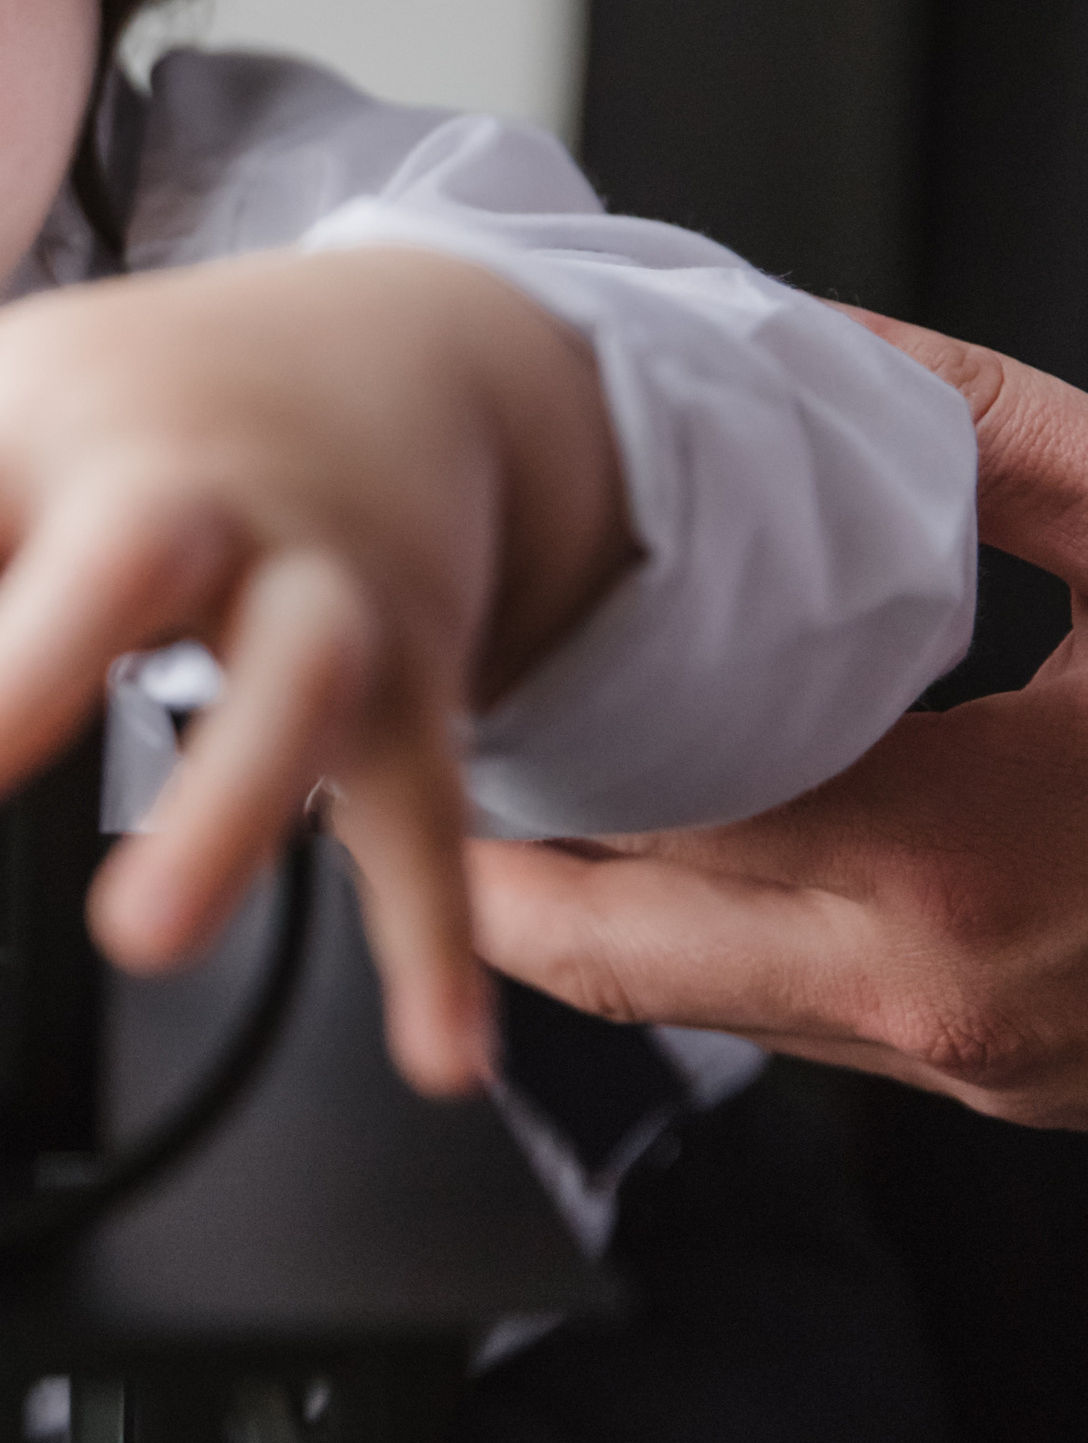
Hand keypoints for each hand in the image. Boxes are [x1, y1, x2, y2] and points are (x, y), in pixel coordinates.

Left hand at [0, 248, 630, 1092]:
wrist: (421, 350)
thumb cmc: (174, 384)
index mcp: (48, 435)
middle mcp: (185, 505)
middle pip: (120, 560)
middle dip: (34, 659)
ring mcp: (312, 587)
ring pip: (289, 688)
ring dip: (226, 806)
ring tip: (144, 929)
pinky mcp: (411, 676)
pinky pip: (424, 810)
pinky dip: (436, 937)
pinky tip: (431, 1054)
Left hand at [470, 316, 1087, 1129]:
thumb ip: (987, 441)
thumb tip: (842, 354)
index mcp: (953, 863)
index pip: (644, 829)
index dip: (519, 757)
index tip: (449, 681)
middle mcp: (937, 1003)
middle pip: (618, 960)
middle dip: (502, 868)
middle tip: (426, 756)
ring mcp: (977, 1068)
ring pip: (705, 1010)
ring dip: (607, 913)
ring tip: (534, 788)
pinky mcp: (1016, 1088)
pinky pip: (809, 1023)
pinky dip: (729, 942)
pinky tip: (708, 842)